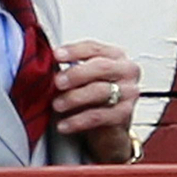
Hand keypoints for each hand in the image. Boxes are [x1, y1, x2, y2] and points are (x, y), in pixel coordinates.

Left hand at [52, 39, 140, 162]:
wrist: (109, 128)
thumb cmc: (95, 98)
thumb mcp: (84, 78)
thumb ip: (71, 67)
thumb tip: (48, 62)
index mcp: (116, 57)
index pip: (94, 48)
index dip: (74, 51)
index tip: (56, 55)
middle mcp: (126, 71)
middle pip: (101, 67)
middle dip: (76, 74)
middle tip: (57, 82)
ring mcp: (129, 93)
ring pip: (100, 91)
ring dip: (74, 98)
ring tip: (57, 105)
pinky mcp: (125, 114)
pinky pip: (98, 116)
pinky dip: (78, 121)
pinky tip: (64, 124)